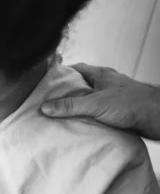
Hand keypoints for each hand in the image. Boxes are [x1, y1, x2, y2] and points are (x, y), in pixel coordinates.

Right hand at [40, 63, 159, 140]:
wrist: (157, 117)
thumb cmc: (131, 103)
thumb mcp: (95, 103)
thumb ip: (70, 106)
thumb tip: (45, 107)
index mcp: (100, 75)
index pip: (76, 69)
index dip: (61, 74)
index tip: (46, 83)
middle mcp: (106, 83)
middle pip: (81, 85)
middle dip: (66, 93)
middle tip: (50, 103)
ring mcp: (112, 97)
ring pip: (89, 99)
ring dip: (78, 107)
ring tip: (62, 116)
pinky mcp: (117, 110)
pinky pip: (97, 111)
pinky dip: (88, 117)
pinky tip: (80, 125)